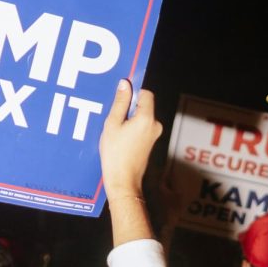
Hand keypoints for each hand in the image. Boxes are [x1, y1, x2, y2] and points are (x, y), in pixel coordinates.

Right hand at [100, 79, 161, 200]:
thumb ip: (120, 103)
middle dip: (129, 107)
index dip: (133, 91)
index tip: (120, 96)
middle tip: (113, 115)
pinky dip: (131, 128)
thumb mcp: (112, 125)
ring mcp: (154, 135)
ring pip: (141, 117)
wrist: (123, 180)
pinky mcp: (150, 143)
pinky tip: (118, 137)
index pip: (146, 93)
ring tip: (114, 128)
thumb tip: (125, 85)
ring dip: (128, 118)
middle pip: (143, 106)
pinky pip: (141, 128)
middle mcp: (155, 125)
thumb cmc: (115, 154)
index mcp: (147, 118)